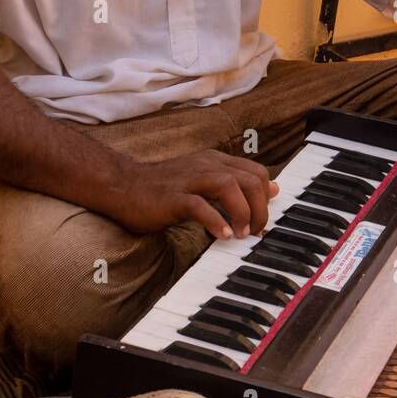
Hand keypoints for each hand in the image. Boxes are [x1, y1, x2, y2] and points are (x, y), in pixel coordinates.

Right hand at [111, 149, 278, 241]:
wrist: (123, 186)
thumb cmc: (165, 188)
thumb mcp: (206, 180)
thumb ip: (236, 183)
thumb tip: (273, 188)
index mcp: (215, 161)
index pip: (256, 171)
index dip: (266, 197)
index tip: (263, 218)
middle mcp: (205, 165)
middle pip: (248, 179)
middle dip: (260, 208)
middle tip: (256, 231)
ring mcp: (189, 180)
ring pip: (228, 185)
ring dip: (242, 212)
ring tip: (242, 234)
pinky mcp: (173, 197)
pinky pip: (199, 206)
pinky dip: (216, 221)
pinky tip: (222, 236)